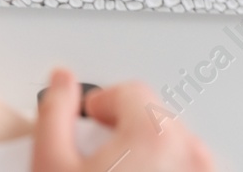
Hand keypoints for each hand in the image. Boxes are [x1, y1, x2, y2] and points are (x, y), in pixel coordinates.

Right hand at [32, 68, 216, 171]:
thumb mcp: (50, 164)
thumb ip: (53, 112)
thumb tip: (60, 81)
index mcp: (154, 135)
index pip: (129, 90)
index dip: (101, 103)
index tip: (89, 120)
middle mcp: (192, 154)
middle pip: (154, 115)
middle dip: (125, 128)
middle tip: (98, 156)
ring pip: (174, 144)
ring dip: (149, 151)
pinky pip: (189, 165)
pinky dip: (169, 167)